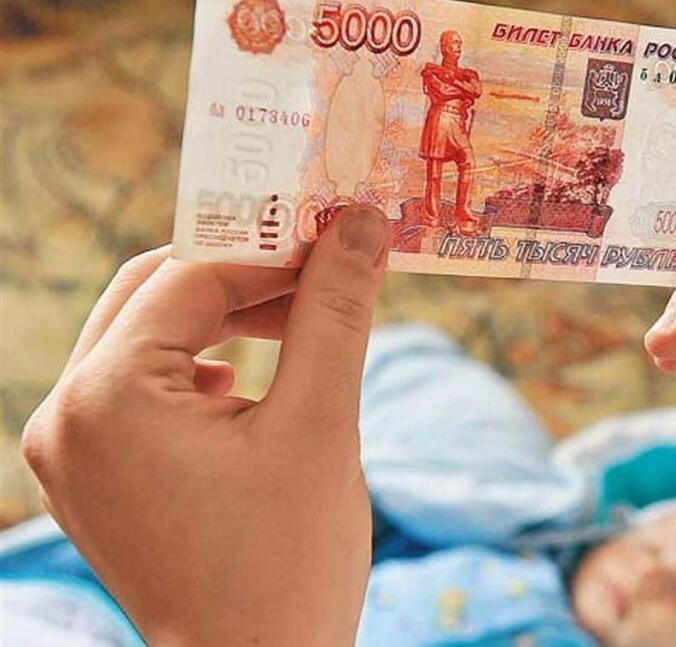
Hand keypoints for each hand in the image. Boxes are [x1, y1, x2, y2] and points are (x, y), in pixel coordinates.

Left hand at [21, 206, 388, 645]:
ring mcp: (69, 451)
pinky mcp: (91, 476)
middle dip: (242, 277)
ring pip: (144, 336)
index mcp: (107, 398)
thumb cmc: (288, 563)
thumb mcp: (320, 424)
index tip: (336, 240)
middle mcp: (64, 417)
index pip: (189, 277)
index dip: (270, 250)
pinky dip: (194, 366)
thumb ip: (334, 313)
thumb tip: (361, 224)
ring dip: (221, 318)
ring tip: (299, 324)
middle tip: (321, 272)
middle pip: (152, 294)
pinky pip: (137, 388)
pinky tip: (245, 384)